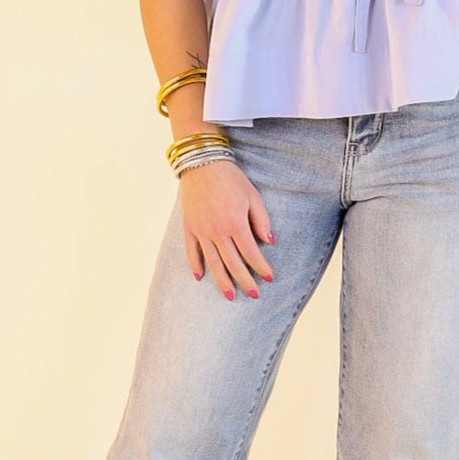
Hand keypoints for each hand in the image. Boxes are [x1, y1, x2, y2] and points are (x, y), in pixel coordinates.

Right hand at [179, 157, 274, 299]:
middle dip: (244, 281)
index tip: (268, 278)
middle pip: (232, 263)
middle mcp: (217, 231)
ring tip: (230, 295)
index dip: (260, 267)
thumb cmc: (231, 179)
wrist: (202, 164)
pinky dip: (195, 265)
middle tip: (253, 295)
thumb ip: (261, 220)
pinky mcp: (189, 227)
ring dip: (222, 281)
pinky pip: (191, 251)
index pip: (250, 253)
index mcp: (235, 223)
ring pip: (213, 262)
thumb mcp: (253, 196)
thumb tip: (269, 242)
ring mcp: (201, 231)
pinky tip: (200, 277)